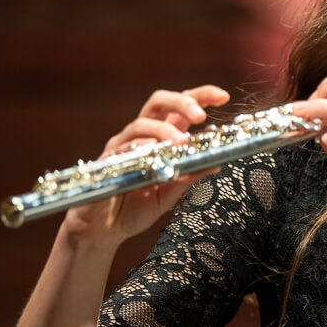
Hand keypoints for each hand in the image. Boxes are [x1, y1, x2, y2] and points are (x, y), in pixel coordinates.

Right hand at [61, 85, 230, 248]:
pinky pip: (122, 148)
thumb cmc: (135, 208)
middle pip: (159, 102)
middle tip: (200, 116)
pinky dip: (139, 148)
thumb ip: (191, 175)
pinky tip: (152, 153)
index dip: (200, 97)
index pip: (180, 108)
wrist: (103, 230)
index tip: (223, 96)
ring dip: (163, 130)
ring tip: (180, 142)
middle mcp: (140, 136)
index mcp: (160, 138)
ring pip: (141, 124)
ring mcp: (122, 146)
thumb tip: (218, 162)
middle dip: (182, 102)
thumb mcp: (171, 192)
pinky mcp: (106, 162)